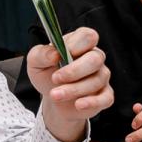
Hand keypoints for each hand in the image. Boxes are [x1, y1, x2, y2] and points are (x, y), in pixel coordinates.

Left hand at [27, 26, 111, 141]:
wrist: (53, 98)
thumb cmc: (47, 74)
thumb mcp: (36, 62)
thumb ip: (41, 54)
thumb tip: (54, 54)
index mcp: (80, 43)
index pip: (88, 36)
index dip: (76, 45)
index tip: (59, 56)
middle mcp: (94, 58)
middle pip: (95, 59)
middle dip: (74, 71)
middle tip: (55, 79)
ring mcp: (101, 76)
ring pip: (96, 81)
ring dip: (73, 90)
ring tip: (55, 95)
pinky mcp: (105, 95)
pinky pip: (105, 98)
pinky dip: (91, 102)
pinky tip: (78, 104)